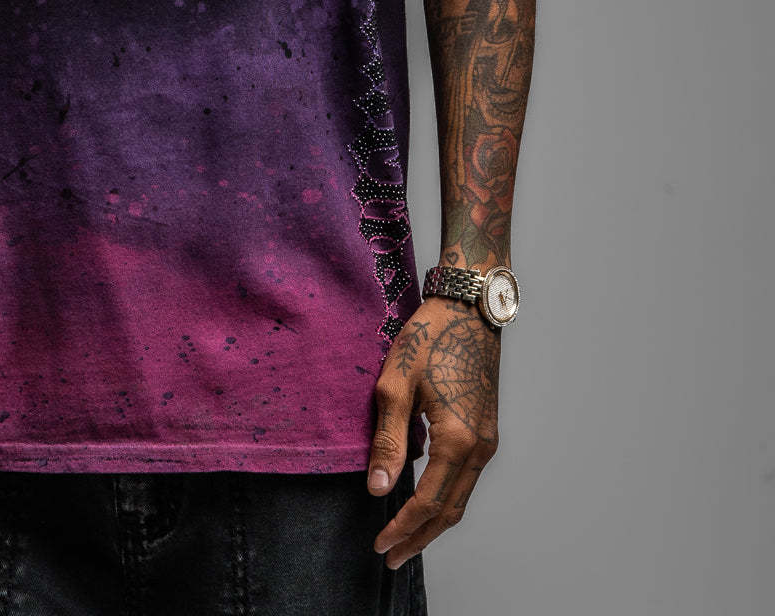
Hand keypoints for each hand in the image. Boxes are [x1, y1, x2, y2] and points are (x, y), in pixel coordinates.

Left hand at [366, 296, 500, 567]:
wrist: (469, 308)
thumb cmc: (429, 338)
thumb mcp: (395, 384)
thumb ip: (388, 439)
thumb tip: (377, 488)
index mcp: (457, 440)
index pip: (427, 502)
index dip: (402, 528)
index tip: (379, 545)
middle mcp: (479, 447)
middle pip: (450, 512)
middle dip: (420, 538)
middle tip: (391, 557)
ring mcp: (488, 440)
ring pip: (462, 498)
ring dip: (434, 522)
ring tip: (405, 537)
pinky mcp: (487, 430)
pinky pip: (466, 478)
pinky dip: (446, 498)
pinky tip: (424, 498)